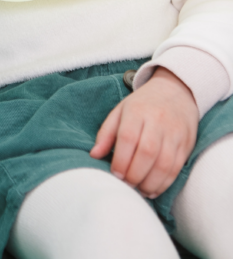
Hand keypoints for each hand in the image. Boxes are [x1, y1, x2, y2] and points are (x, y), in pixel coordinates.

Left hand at [90, 67, 198, 197]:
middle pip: (147, 153)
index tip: (115, 174)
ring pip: (164, 164)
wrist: (176, 92)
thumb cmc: (142, 105)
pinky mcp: (187, 144)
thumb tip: (94, 155)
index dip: (121, 160)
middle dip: (135, 174)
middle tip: (126, 185)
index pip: (128, 138)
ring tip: (139, 190)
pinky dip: (164, 183)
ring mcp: (174, 133)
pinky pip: (177, 168)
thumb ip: (106, 133)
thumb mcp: (120, 111)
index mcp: (137, 111)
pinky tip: (153, 189)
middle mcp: (157, 121)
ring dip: (150, 183)